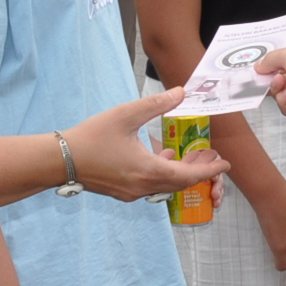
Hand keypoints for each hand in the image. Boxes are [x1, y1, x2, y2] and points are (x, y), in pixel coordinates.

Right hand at [63, 88, 228, 200]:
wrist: (60, 161)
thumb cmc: (92, 137)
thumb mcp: (125, 115)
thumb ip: (156, 104)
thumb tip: (182, 92)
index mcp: (149, 170)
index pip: (189, 175)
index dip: (210, 169)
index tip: (225, 164)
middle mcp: (144, 186)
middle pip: (180, 182)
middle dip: (198, 169)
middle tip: (211, 156)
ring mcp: (132, 192)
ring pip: (166, 185)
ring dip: (181, 171)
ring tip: (190, 155)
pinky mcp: (122, 192)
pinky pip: (151, 185)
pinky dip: (163, 173)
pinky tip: (160, 156)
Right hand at [259, 43, 285, 123]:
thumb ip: (270, 60)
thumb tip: (259, 66)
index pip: (283, 66)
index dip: (270, 68)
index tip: (259, 69)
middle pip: (281, 82)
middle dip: (271, 79)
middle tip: (264, 76)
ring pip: (281, 96)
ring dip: (277, 88)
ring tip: (280, 81)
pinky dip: (284, 100)